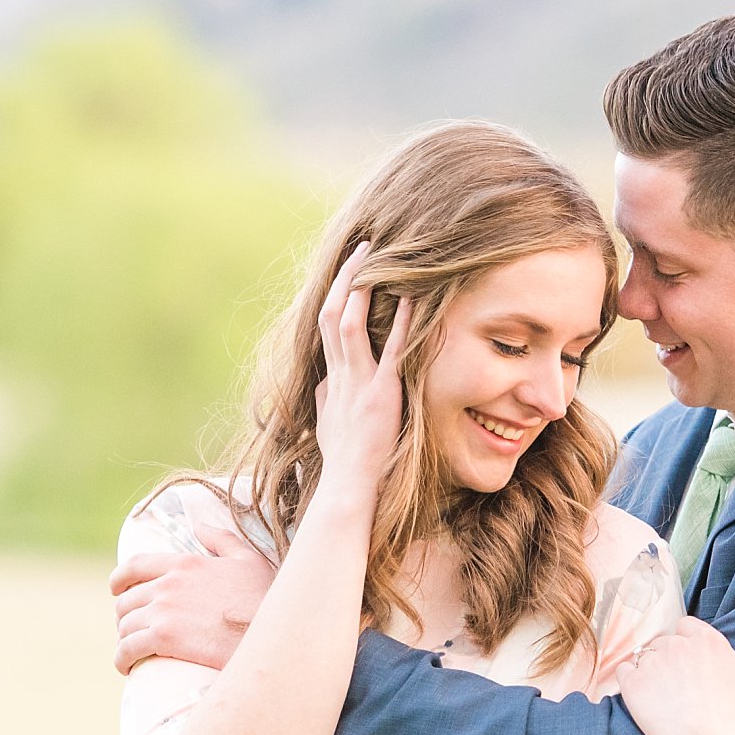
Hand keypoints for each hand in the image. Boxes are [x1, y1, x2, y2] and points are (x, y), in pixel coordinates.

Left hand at [110, 525, 274, 673]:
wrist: (268, 634)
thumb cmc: (264, 599)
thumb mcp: (247, 560)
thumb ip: (221, 539)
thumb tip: (200, 526)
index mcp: (184, 563)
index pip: (135, 565)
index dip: (119, 579)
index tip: (116, 589)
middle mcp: (168, 584)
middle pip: (126, 600)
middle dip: (125, 616)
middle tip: (132, 630)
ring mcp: (163, 611)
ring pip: (125, 625)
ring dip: (124, 639)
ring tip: (131, 652)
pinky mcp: (163, 638)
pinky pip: (128, 648)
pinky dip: (122, 658)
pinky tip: (127, 666)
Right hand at [312, 241, 412, 493]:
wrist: (348, 486)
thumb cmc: (344, 461)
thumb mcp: (327, 425)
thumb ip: (326, 399)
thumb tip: (323, 382)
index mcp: (330, 380)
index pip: (327, 328)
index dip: (336, 297)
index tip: (348, 275)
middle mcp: (340, 374)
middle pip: (332, 314)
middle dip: (345, 279)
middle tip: (361, 249)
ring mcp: (359, 382)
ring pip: (350, 323)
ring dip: (361, 287)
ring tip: (377, 257)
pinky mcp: (382, 393)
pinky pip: (392, 350)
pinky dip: (401, 322)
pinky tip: (411, 298)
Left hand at [617, 619, 734, 734]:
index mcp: (710, 641)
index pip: (689, 629)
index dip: (689, 651)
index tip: (697, 677)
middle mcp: (680, 643)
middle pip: (665, 641)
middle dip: (669, 661)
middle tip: (681, 695)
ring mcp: (653, 660)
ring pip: (643, 655)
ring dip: (649, 674)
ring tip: (664, 704)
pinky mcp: (631, 679)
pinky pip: (623, 673)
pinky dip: (630, 688)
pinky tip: (647, 707)